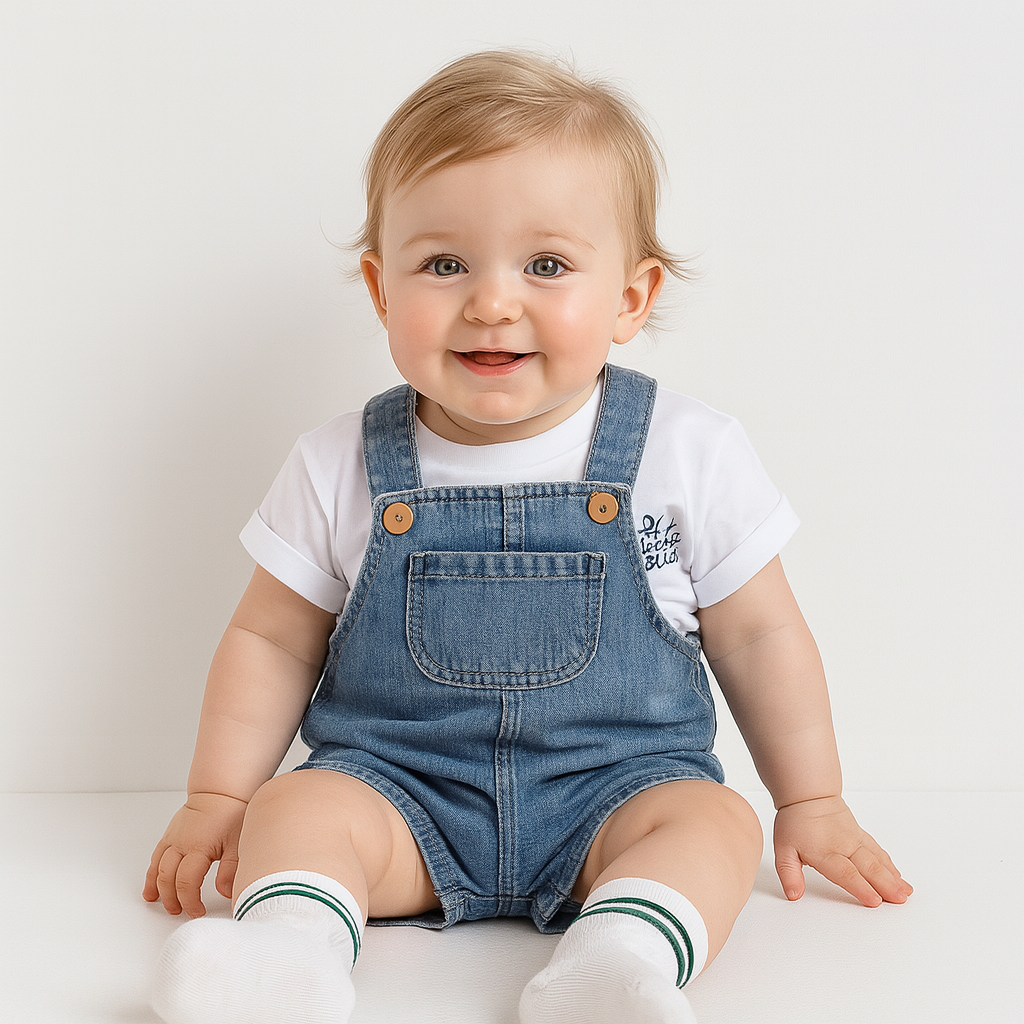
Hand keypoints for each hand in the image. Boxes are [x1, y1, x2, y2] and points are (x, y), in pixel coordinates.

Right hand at [143, 792, 247, 917]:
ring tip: (164, 905)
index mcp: (198, 847)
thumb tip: (225, 893)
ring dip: (158, 890)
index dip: (190, 901)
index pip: (186, 882)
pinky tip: (151, 888)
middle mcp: (180, 843)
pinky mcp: (169, 836)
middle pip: (167, 878)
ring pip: (157, 869)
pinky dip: (152, 875)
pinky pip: (156, 858)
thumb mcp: (239, 842)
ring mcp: (172, 839)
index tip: (198, 911)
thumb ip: (232, 869)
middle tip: (182, 912)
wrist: (221, 792)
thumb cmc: (232, 814)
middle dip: (172, 899)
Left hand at [773, 795, 912, 906]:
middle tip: (900, 899)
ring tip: (905, 892)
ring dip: (892, 876)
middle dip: (885, 885)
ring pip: (876, 859)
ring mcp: (855, 840)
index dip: (860, 887)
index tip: (875, 901)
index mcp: (825, 852)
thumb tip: (793, 894)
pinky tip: (898, 877)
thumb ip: (788, 874)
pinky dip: (889, 864)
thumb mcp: (783, 849)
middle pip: (867, 867)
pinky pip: (877, 851)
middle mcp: (844, 846)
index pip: (845, 873)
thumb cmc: (795, 822)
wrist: (807, 795)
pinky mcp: (860, 835)